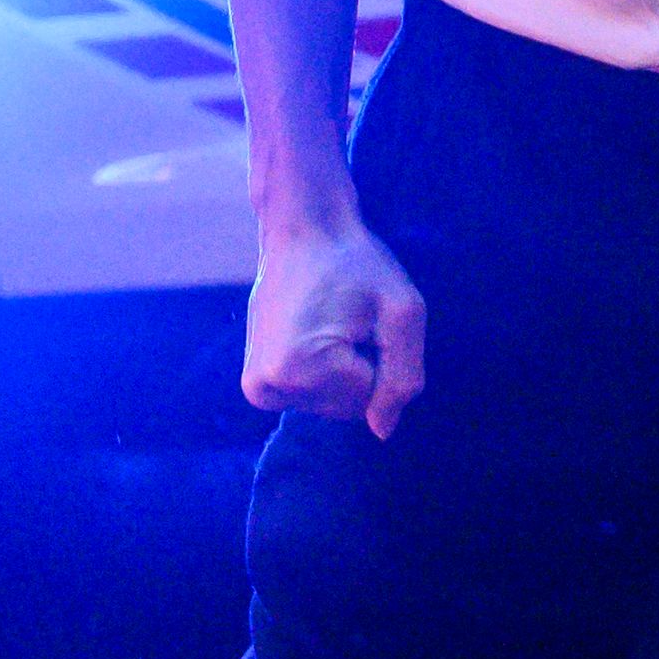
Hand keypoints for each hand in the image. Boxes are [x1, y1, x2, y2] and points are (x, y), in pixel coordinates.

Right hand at [243, 215, 426, 438]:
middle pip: (348, 407)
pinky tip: (311, 336)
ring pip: (329, 404)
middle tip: (346, 319)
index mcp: (302, 368)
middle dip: (360, 366)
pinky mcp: (255, 385)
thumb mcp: (402, 310)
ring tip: (329, 323)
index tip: (361, 318)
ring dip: (341, 369)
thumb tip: (383, 430)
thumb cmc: (358, 263)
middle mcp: (269, 385)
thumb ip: (404, 375)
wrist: (303, 228)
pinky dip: (320, 374)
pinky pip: (309, 399)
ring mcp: (257, 388)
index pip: (371, 398)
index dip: (380, 356)